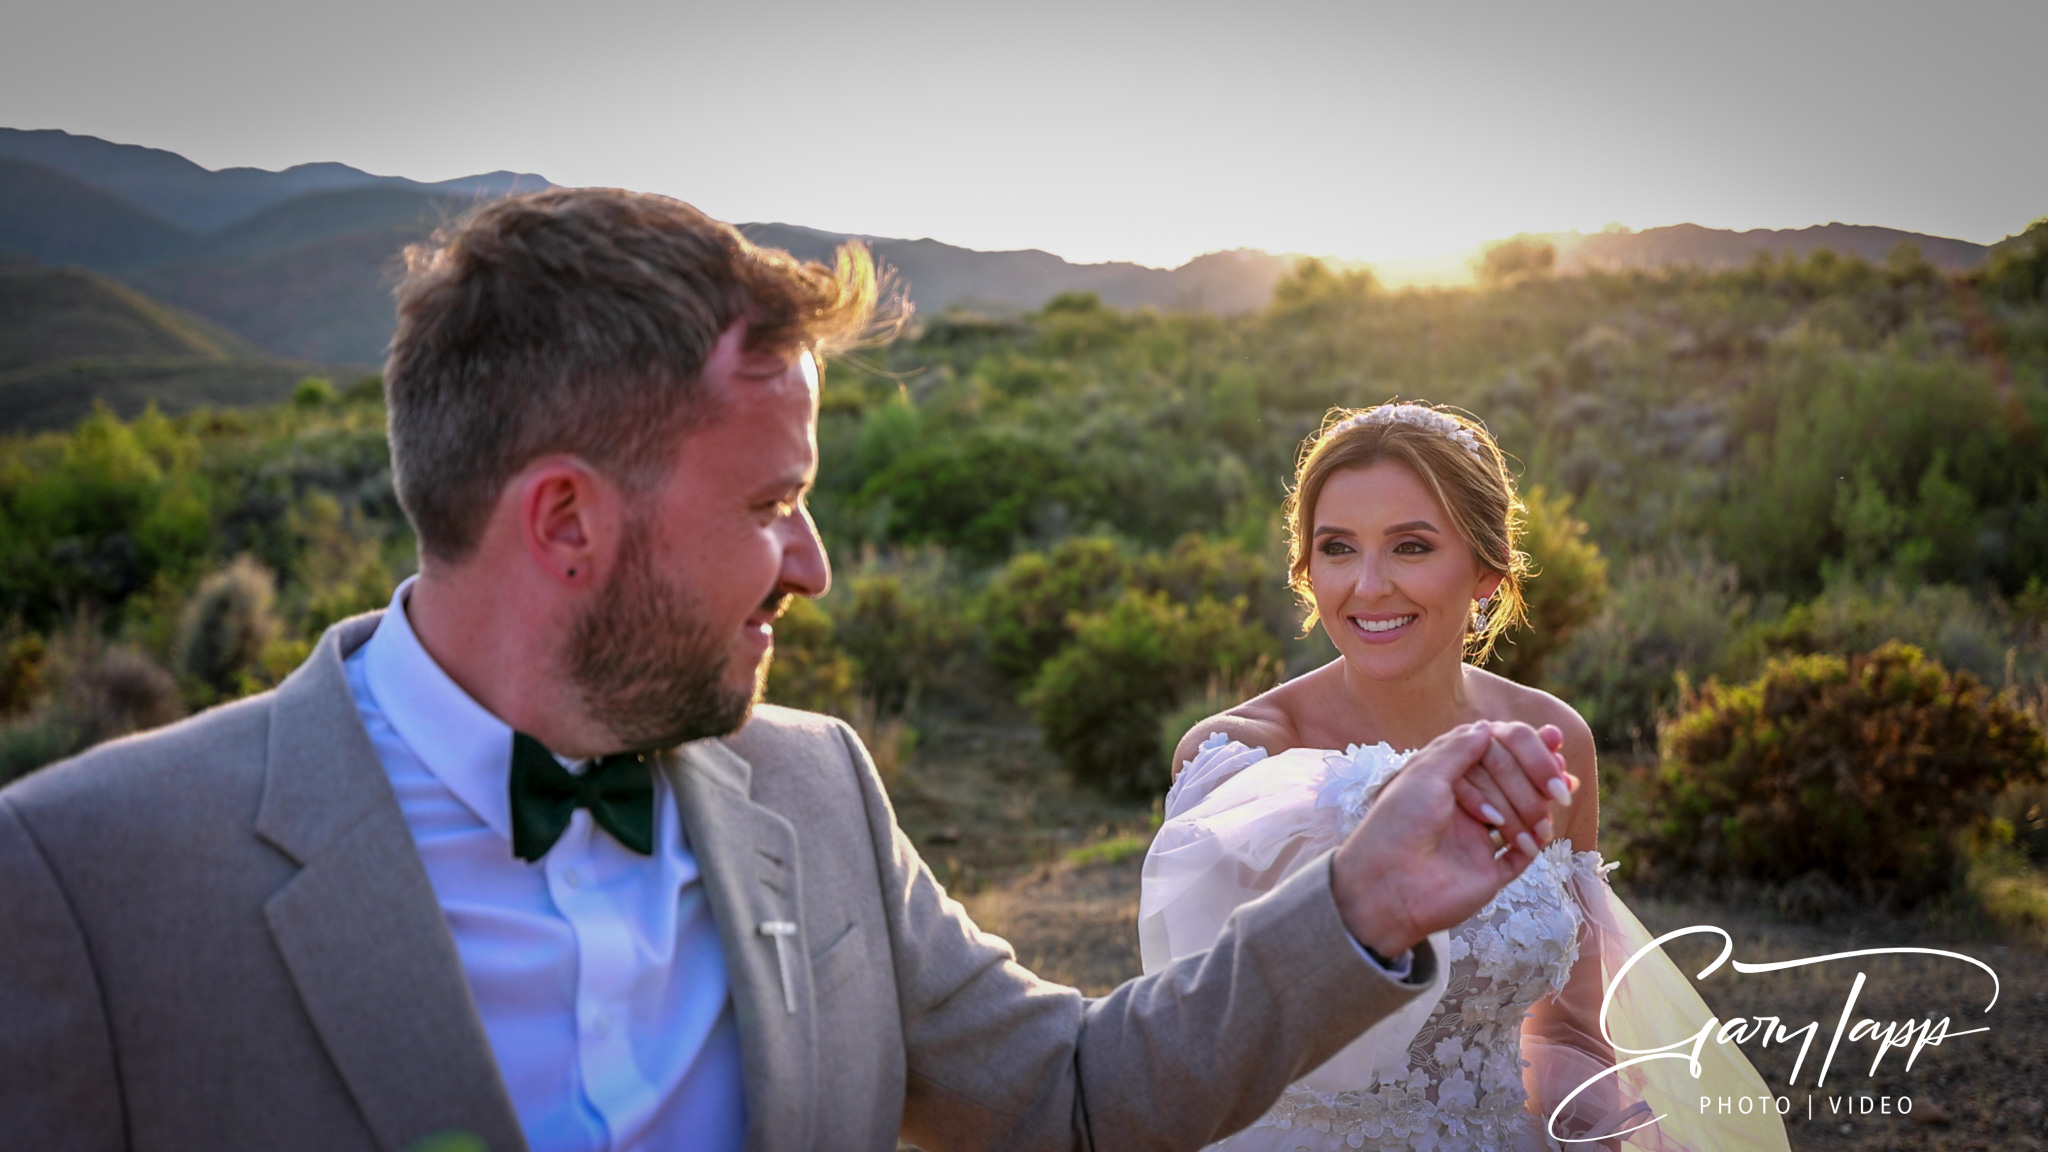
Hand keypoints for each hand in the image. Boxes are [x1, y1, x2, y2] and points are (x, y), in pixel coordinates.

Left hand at [1330, 721, 1572, 955]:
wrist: (1386, 886)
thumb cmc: (1397, 824)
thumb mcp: (1424, 774)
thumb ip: (1457, 749)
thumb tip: (1487, 726)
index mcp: (1446, 779)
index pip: (1494, 754)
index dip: (1524, 749)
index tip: (1552, 740)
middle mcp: (1463, 806)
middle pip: (1512, 782)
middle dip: (1533, 781)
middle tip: (1555, 785)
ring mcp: (1477, 839)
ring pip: (1523, 815)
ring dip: (1535, 811)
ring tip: (1546, 815)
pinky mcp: (1488, 873)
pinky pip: (1521, 856)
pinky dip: (1532, 844)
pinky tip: (1535, 839)